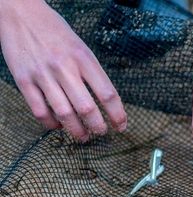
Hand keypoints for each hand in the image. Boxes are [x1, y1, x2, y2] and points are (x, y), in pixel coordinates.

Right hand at [0, 0, 126, 140]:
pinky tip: (58, 126)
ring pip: (64, 114)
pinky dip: (51, 124)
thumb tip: (105, 102)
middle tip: (101, 132)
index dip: (118, 115)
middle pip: (87, 108)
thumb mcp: (81, 47)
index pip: (108, 94)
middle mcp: (64, 67)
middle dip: (98, 127)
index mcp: (83, 58)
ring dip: (77, 130)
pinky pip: (40, 111)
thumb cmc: (54, 31)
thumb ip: (91, 72)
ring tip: (83, 136)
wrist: (21, 13)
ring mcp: (42, 75)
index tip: (121, 126)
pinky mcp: (23, 80)